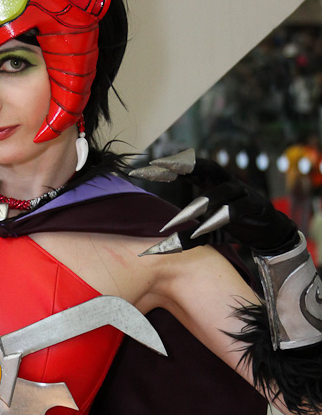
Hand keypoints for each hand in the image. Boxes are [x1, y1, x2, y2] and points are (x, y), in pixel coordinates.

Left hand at [130, 149, 298, 255]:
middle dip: (184, 165)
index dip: (170, 166)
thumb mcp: (207, 231)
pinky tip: (202, 229)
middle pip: (206, 168)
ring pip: (220, 192)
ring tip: (178, 219)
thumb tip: (159, 249)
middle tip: (161, 166)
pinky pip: (235, 210)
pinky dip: (219, 219)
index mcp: (213, 181)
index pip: (190, 169)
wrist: (267, 232)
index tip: (147, 167)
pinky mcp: (254, 206)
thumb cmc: (233, 226)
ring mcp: (242, 192)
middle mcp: (227, 181)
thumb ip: (187, 236)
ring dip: (200, 204)